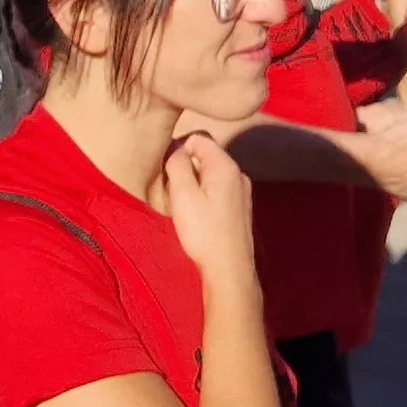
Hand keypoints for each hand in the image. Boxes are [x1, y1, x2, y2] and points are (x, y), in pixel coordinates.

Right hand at [162, 133, 255, 293]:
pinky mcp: (240, 207)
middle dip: (183, 167)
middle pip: (204, 155)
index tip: (165, 170)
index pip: (198, 137)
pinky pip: (217, 189)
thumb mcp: (182, 194)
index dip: (177, 148)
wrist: (230, 269)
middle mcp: (238, 174)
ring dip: (191, 183)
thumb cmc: (204, 233)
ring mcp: (241, 191)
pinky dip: (202, 195)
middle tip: (170, 190)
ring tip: (181, 206)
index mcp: (225, 166)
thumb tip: (172, 145)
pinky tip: (195, 216)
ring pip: (209, 173)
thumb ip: (176, 164)